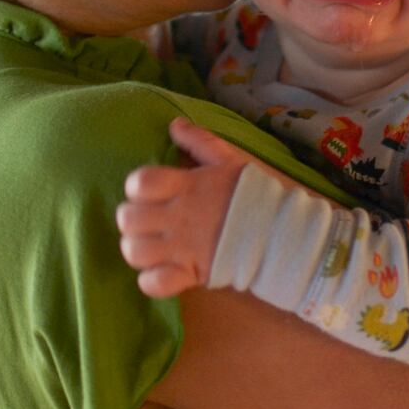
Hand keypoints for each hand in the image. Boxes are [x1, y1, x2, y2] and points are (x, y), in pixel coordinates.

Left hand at [116, 117, 249, 296]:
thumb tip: (174, 124)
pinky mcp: (191, 273)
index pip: (140, 182)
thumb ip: (199, 141)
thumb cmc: (252, 194)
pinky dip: (151, 280)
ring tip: (150, 246)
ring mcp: (183, 248)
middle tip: (147, 220)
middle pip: (128, 219)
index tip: (148, 192)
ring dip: (137, 249)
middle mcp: (179, 217)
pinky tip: (161, 270)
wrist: (280, 232)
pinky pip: (154, 283)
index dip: (136, 187)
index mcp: (187, 186)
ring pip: (134, 252)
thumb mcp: (227, 160)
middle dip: (131, 219)